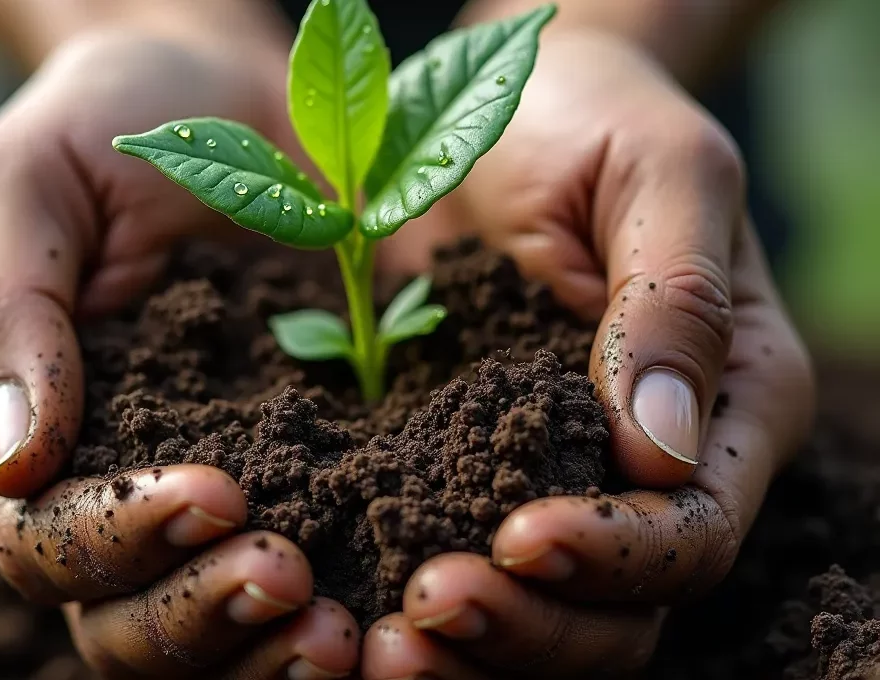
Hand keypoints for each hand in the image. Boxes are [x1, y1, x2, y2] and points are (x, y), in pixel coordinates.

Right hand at [0, 31, 357, 677]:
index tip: (214, 493)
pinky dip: (370, 599)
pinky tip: (420, 591)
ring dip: (279, 649)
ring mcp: (240, 489)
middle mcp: (134, 489)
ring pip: (229, 628)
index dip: (122, 542)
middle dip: (207, 619)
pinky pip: (341, 563)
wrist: (246, 100)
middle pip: (134, 622)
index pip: (52, 543)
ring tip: (357, 633)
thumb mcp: (35, 184)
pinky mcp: (329, 470)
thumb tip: (12, 460)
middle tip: (292, 585)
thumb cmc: (119, 125)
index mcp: (46, 436)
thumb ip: (5, 315)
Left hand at [367, 30, 813, 677]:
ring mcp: (561, 474)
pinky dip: (414, 598)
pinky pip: (458, 557)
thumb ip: (675, 302)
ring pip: (544, 614)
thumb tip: (660, 446)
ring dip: (473, 643)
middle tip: (425, 607)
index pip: (692, 531)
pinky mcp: (474, 465)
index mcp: (728, 404)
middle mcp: (654, 464)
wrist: (510, 105)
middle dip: (531, 624)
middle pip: (621, 610)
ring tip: (382, 640)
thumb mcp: (658, 174)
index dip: (615, 555)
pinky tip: (352, 599)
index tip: (519, 534)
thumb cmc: (594, 118)